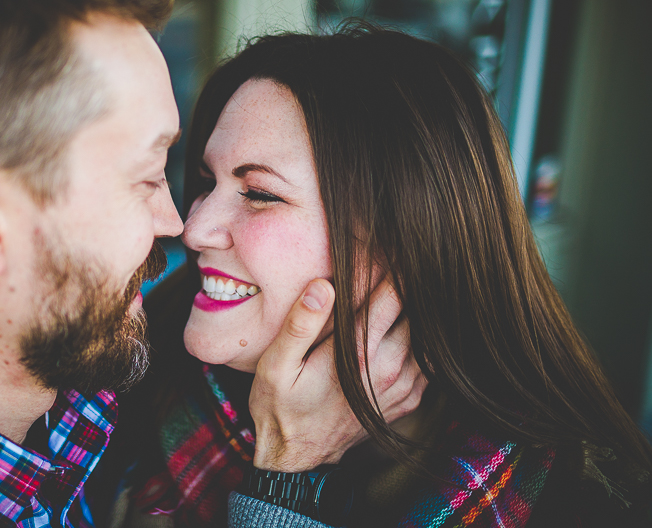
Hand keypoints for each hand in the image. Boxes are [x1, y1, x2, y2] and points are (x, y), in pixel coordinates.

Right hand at [249, 277, 425, 471]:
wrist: (295, 459)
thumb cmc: (280, 407)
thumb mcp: (276, 366)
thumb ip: (300, 325)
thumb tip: (323, 286)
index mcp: (357, 356)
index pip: (392, 295)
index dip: (394, 265)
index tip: (391, 244)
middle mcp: (388, 370)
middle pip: (415, 311)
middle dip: (408, 285)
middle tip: (398, 261)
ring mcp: (403, 387)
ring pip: (426, 335)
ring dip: (416, 312)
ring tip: (400, 290)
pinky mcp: (407, 399)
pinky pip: (428, 360)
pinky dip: (420, 339)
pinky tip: (401, 327)